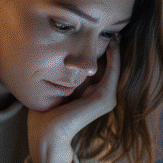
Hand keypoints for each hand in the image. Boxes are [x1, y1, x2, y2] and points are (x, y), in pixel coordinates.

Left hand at [26, 41, 120, 162]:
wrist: (46, 133)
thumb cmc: (46, 113)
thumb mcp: (58, 88)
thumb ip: (66, 76)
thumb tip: (62, 56)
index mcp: (92, 94)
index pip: (102, 68)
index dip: (104, 51)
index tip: (100, 33)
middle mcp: (103, 96)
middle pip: (110, 66)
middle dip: (112, 48)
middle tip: (112, 28)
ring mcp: (107, 98)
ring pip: (115, 68)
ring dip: (116, 50)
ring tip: (114, 32)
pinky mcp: (105, 99)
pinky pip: (113, 73)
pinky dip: (114, 58)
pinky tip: (112, 43)